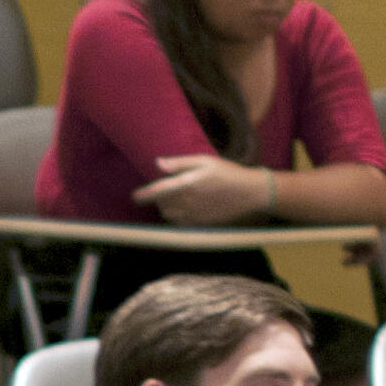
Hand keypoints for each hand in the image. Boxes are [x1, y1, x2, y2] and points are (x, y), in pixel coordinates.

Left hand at [129, 154, 267, 226]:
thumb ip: (180, 164)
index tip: (135, 196)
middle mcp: (187, 203)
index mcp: (186, 185)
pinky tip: (186, 208)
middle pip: (161, 206)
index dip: (142, 196)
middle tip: (165, 190)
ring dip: (167, 208)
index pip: (156, 193)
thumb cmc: (228, 172)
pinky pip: (181, 224)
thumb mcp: (204, 161)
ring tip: (175, 199)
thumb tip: (158, 163)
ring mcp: (194, 216)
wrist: (250, 193)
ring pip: (170, 216)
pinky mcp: (201, 224)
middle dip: (158, 199)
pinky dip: (178, 217)